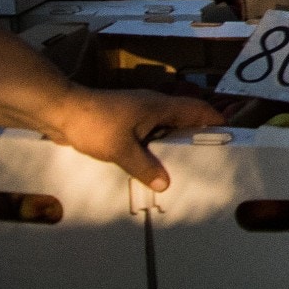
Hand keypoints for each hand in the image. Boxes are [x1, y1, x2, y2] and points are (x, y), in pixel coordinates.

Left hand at [46, 87, 224, 190]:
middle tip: (205, 154)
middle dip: (196, 132)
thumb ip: (144, 166)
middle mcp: (152, 104)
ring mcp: (137, 110)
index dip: (213, 119)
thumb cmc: (95, 124)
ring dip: (173, 138)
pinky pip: (147, 129)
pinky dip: (155, 141)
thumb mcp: (121, 149)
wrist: (61, 110)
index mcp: (159, 106)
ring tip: (179, 161)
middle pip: (183, 115)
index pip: (196, 109)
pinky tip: (148, 159)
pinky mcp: (123, 117)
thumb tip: (165, 184)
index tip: (227, 134)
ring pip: (164, 122)